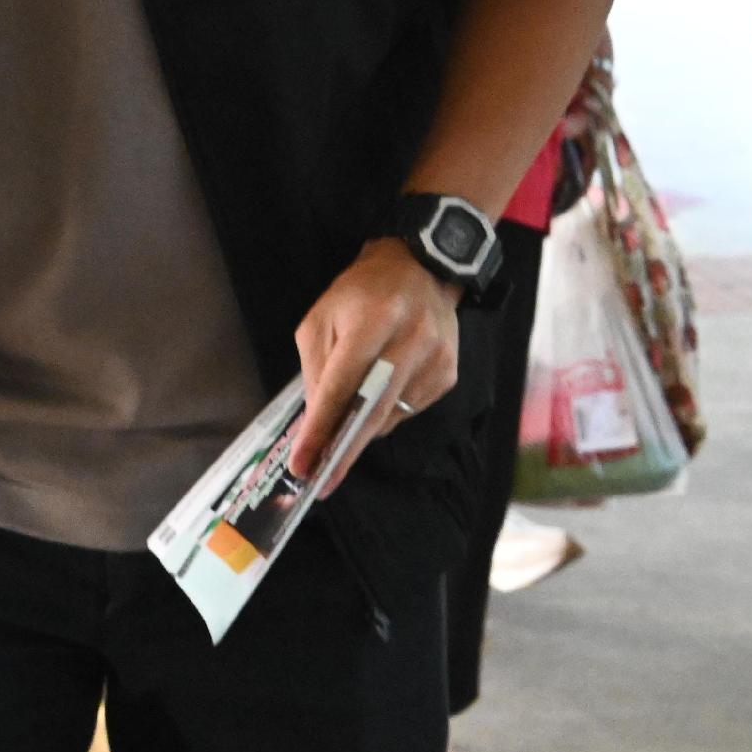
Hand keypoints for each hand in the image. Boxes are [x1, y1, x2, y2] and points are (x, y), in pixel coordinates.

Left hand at [284, 240, 464, 491]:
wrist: (419, 269)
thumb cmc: (360, 294)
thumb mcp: (321, 318)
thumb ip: (315, 368)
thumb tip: (316, 420)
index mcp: (374, 320)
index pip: (341, 385)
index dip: (320, 428)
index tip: (303, 464)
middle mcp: (412, 340)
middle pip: (373, 409)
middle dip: (344, 449)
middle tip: (321, 482)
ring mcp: (436, 358)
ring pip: (391, 415)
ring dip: (363, 428)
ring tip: (343, 429)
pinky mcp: (448, 373)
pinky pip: (409, 410)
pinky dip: (386, 413)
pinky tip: (378, 394)